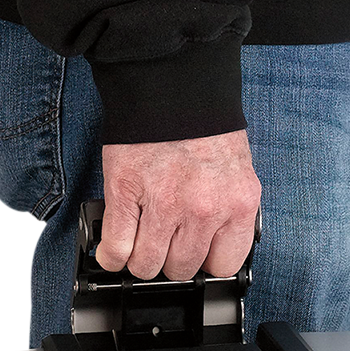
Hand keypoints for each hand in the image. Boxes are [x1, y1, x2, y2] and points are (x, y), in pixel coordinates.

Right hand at [95, 130, 261, 281]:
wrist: (171, 82)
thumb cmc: (203, 128)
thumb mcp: (234, 174)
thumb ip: (227, 215)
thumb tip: (208, 254)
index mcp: (238, 204)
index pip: (223, 265)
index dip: (204, 262)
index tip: (195, 254)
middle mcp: (205, 209)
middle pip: (181, 269)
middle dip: (170, 258)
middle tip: (165, 239)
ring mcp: (164, 204)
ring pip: (147, 265)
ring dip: (140, 258)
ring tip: (140, 240)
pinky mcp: (126, 193)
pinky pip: (118, 250)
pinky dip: (112, 255)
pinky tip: (113, 249)